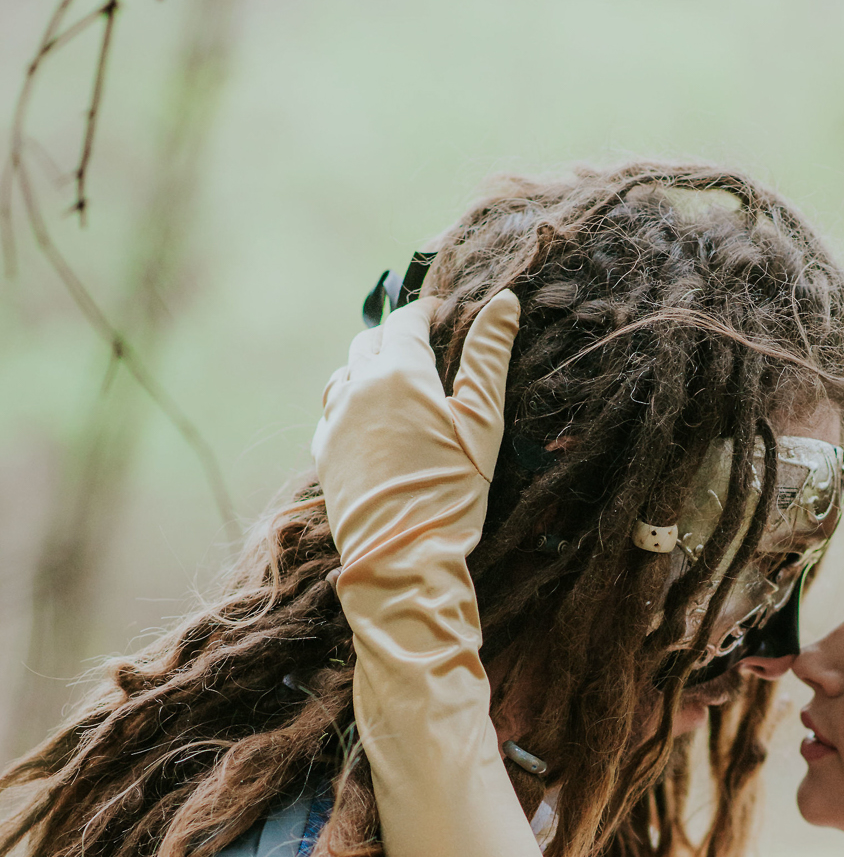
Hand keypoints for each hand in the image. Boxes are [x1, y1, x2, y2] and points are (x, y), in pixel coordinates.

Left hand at [314, 290, 518, 573]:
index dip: (426, 311)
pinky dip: (351, 403)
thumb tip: (505, 300)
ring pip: (345, 373)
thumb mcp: (483, 422)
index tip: (443, 313)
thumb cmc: (452, 490)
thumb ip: (489, 356)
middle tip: (424, 348)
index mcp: (400, 372)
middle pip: (370, 341)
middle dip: (396, 336)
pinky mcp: (324, 452)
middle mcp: (358, 387)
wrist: (401, 556)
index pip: (406, 320)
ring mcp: (334, 420)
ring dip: (368, 367)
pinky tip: (372, 423)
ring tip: (396, 385)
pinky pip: (332, 411)